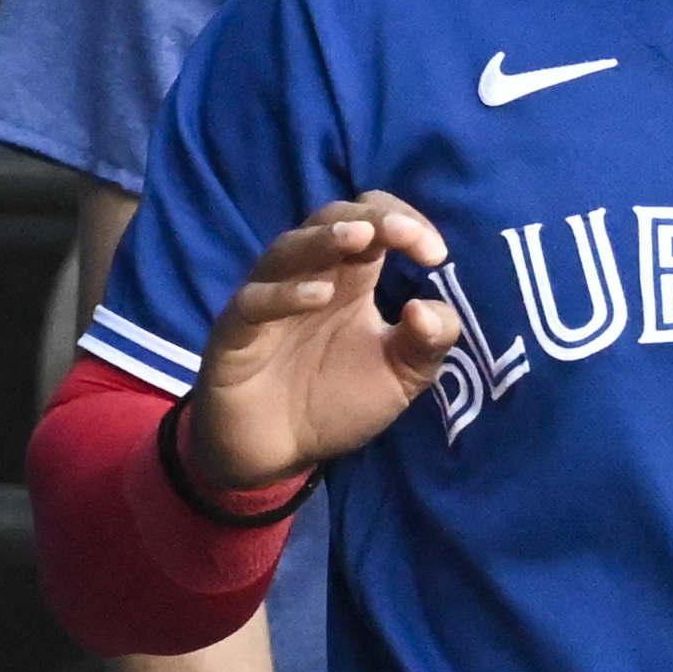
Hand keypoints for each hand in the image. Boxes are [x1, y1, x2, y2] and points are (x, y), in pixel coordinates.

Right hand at [188, 194, 459, 491]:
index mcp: (352, 277)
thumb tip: (427, 308)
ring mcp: (270, 300)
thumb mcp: (400, 377)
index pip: (374, 220)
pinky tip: (319, 297)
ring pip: (288, 249)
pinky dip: (285, 294)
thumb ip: (428, 343)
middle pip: (331, 219)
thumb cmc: (337, 402)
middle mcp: (310, 277)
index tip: (436, 255)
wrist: (279, 453)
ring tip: (359, 237)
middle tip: (407, 235)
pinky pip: (254, 302)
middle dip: (371, 218)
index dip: (405, 223)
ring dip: (324, 239)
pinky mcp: (237, 334)